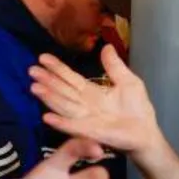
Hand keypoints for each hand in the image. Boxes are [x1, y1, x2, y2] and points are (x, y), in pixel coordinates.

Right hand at [29, 45, 161, 158]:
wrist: (147, 132)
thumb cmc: (137, 109)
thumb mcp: (128, 82)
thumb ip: (114, 67)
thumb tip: (106, 46)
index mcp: (92, 92)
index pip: (70, 78)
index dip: (57, 68)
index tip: (42, 57)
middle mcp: (84, 105)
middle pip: (62, 90)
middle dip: (47, 80)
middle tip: (31, 70)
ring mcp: (85, 119)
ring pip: (63, 106)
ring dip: (49, 98)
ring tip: (34, 87)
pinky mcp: (91, 132)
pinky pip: (73, 127)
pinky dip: (60, 122)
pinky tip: (46, 117)